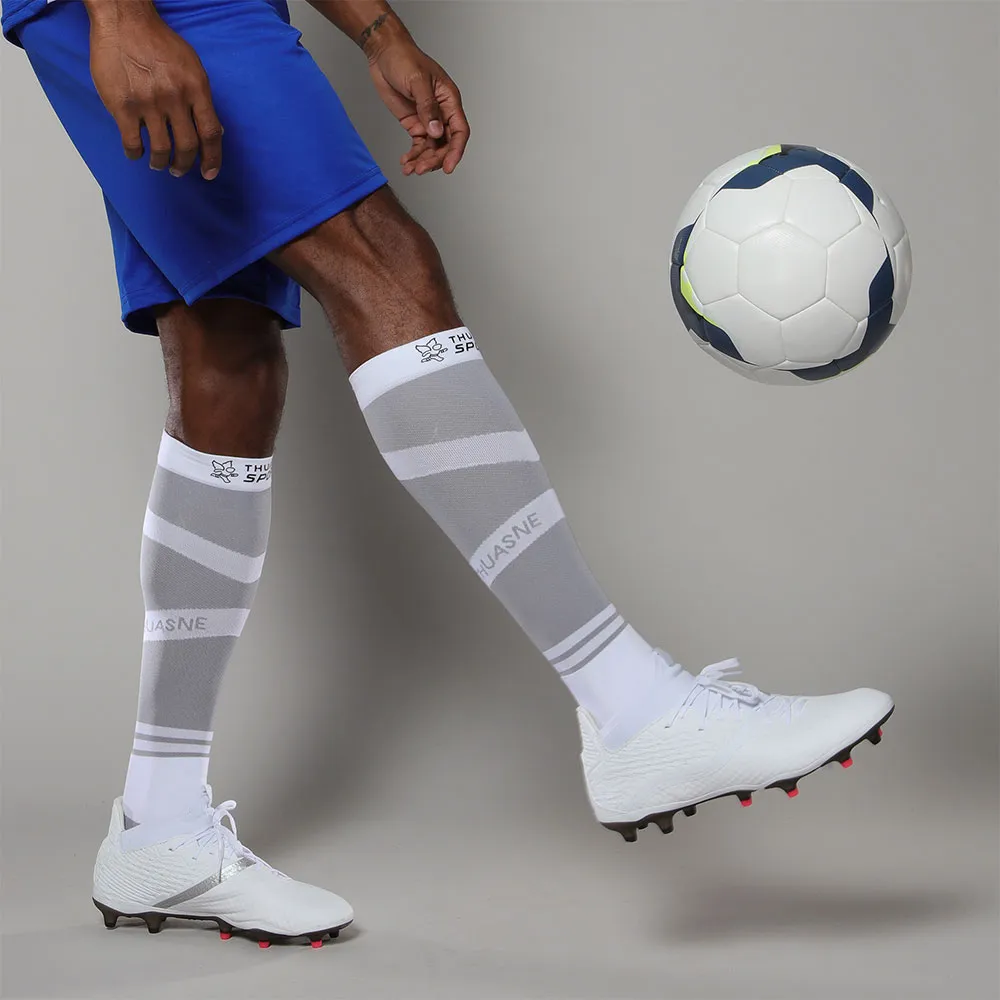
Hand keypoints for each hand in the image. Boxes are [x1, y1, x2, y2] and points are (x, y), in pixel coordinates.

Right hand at [86, 2, 222, 178]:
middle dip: (184, 164)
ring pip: (161, 149)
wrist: (124, 20)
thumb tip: (216, 131)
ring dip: (161, 163)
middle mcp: (175, 98)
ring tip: (158, 164)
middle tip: (179, 169)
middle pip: (187, 146)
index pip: (211, 133)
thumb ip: (202, 98)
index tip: (209, 173)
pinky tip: (136, 153)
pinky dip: (136, 154)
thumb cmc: (159, 42)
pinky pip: (132, 142)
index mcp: (196, 88)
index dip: (213, 159)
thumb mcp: (191, 66)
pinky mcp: (122, 105)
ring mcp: (148, 103)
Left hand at [365, 27, 469, 175]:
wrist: (384, 53)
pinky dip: (413, 155)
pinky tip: (406, 163)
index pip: (459, 131)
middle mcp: (442, 113)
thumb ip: (427, 108)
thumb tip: (436, 131)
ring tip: (410, 169)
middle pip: (445, 144)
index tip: (449, 167)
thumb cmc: (404, 58)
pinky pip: (418, 145)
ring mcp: (428, 120)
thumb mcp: (417, 80)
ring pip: (432, 148)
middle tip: (421, 169)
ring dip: (422, 161)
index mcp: (449, 101)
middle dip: (435, 159)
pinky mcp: (414, 123)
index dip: (456, 151)